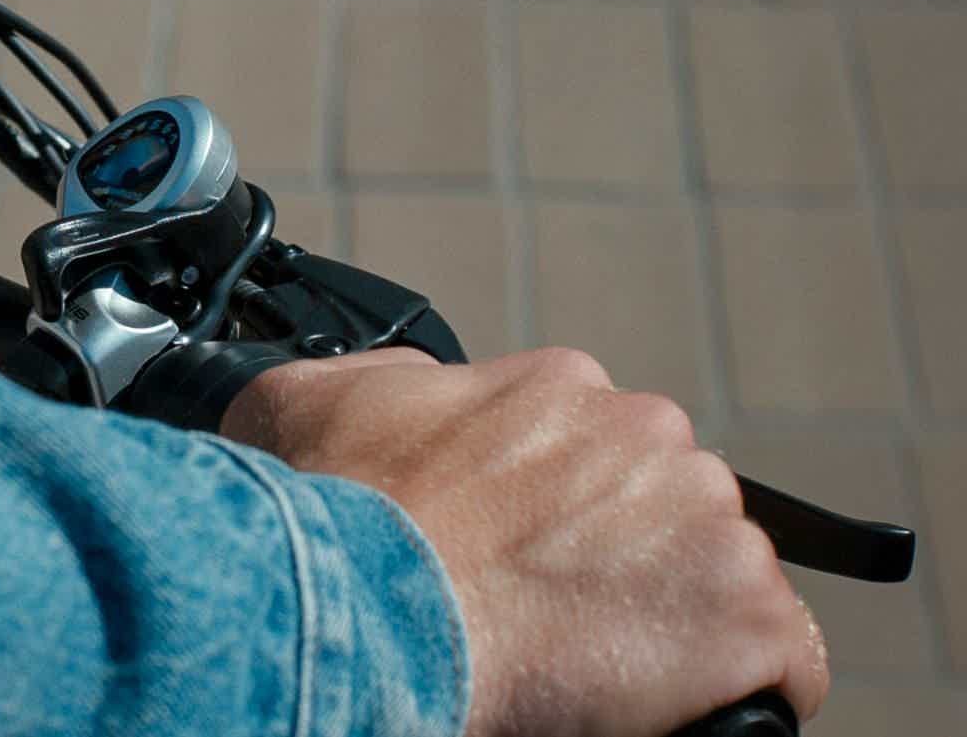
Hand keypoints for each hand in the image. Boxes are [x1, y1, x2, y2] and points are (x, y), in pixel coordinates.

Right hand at [222, 347, 826, 736]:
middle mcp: (650, 436)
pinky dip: (741, 690)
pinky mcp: (749, 620)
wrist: (362, 608)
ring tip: (595, 665)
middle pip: (668, 508)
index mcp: (561, 390)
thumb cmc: (329, 516)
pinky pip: (783, 664)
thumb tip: (412, 387)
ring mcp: (709, 526)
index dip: (560, 513)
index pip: (596, 449)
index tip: (523, 553)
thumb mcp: (304, 399)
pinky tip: (675, 705)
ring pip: (721, 579)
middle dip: (622, 558)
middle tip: (553, 615)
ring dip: (671, 621)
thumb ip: (384, 381)